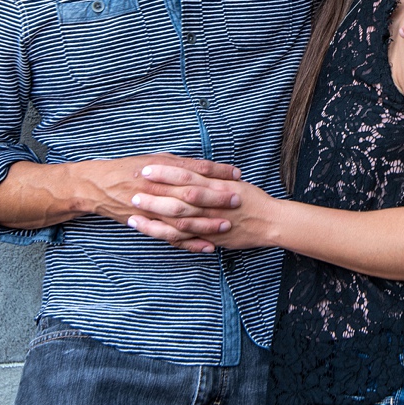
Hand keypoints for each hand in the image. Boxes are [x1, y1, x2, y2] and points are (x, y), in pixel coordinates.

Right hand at [0, 153, 241, 252]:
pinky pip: (169, 237)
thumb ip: (180, 164)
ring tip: (226, 225)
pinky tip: (207, 247)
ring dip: (205, 224)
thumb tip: (208, 168)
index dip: (216, 172)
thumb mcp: (155, 158)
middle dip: (214, 198)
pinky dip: (189, 244)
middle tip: (237, 199)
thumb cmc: (129, 169)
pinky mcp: (146, 225)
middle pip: (189, 194)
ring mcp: (149, 209)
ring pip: (180, 219)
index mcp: (158, 168)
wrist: (95, 186)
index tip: (237, 173)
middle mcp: (154, 188)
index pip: (193, 169)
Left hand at [129, 169, 275, 253]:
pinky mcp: (210, 237)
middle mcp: (211, 203)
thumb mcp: (232, 182)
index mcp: (215, 185)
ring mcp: (210, 222)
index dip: (165, 172)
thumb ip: (211, 176)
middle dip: (154, 193)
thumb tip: (191, 167)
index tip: (147, 168)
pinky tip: (151, 232)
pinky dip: (167, 235)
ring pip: (177, 219)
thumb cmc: (252, 199)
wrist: (270, 221)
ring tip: (134, 211)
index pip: (186, 176)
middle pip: (178, 197)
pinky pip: (185, 238)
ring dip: (155, 215)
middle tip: (133, 189)